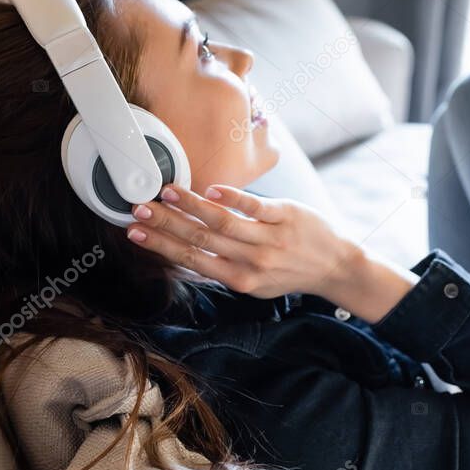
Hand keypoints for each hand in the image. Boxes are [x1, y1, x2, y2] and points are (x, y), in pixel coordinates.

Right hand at [125, 183, 362, 302]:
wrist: (335, 265)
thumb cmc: (289, 271)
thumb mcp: (254, 280)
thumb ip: (221, 265)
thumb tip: (183, 249)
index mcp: (239, 279)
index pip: (191, 260)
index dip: (161, 246)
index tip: (135, 233)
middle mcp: (252, 262)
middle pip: (200, 240)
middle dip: (166, 224)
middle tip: (139, 209)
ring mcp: (270, 239)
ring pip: (223, 222)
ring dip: (191, 207)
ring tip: (167, 193)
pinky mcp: (287, 216)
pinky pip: (255, 207)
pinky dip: (232, 198)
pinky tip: (211, 189)